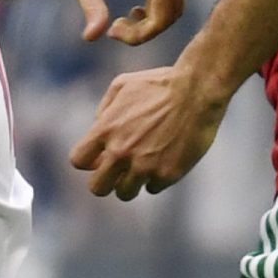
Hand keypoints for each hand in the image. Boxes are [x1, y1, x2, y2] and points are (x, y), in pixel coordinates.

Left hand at [56, 0, 183, 44]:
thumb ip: (91, 8)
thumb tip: (90, 37)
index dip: (148, 25)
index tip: (114, 31)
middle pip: (173, 6)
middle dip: (148, 29)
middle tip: (115, 31)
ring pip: (175, 4)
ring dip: (154, 23)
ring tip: (122, 22)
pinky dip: (158, 13)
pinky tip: (134, 13)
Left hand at [71, 65, 225, 199]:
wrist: (198, 91)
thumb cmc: (160, 84)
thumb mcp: (123, 85)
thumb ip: (104, 111)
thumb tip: (98, 130)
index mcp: (105, 130)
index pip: (78, 160)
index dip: (89, 161)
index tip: (101, 157)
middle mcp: (120, 152)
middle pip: (97, 188)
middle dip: (106, 181)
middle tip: (119, 172)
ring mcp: (144, 166)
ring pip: (125, 193)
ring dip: (132, 182)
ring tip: (145, 165)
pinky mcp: (167, 175)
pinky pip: (153, 188)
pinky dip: (157, 178)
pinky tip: (166, 159)